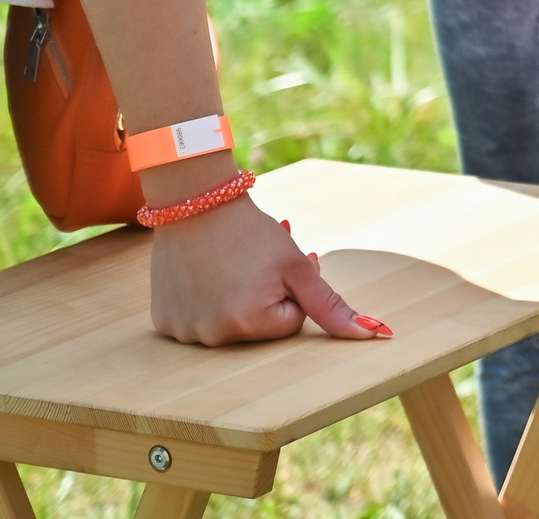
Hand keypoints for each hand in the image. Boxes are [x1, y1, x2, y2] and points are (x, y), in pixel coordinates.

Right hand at [150, 189, 385, 346]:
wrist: (194, 202)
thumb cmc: (251, 232)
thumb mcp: (297, 266)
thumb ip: (331, 306)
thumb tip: (374, 335)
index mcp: (249, 323)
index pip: (292, 322)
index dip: (291, 291)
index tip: (276, 266)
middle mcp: (212, 337)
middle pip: (259, 328)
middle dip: (265, 298)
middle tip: (253, 264)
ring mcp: (184, 332)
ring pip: (229, 325)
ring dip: (234, 300)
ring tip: (226, 267)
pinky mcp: (163, 323)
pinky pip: (198, 322)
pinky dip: (204, 302)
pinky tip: (201, 275)